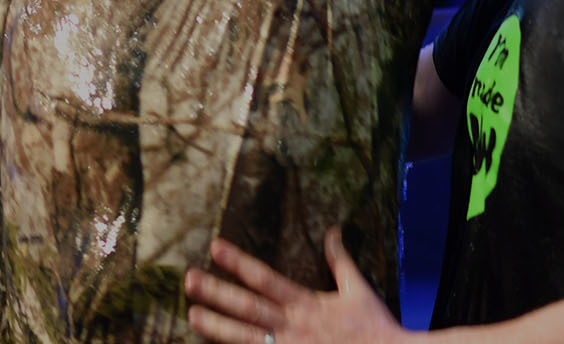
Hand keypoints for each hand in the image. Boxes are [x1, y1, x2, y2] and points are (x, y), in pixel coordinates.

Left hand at [185, 229, 408, 343]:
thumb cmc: (374, 326)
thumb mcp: (357, 288)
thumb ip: (340, 260)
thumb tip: (332, 231)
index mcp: (305, 303)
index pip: (265, 278)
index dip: (239, 262)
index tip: (215, 247)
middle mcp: (292, 326)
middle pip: (247, 308)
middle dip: (217, 294)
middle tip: (189, 281)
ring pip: (246, 338)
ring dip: (218, 328)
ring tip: (193, 317)